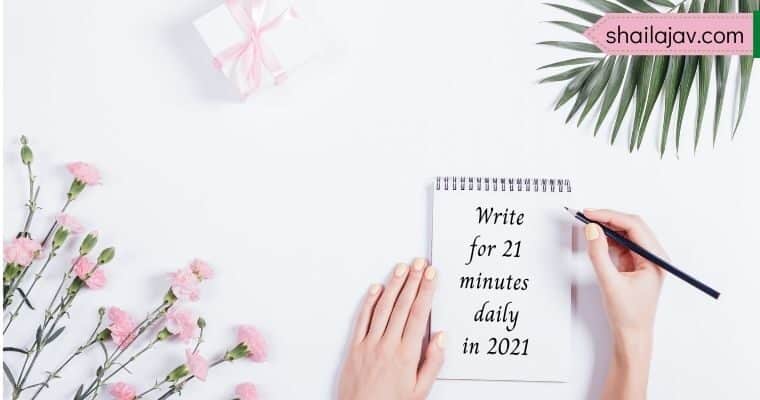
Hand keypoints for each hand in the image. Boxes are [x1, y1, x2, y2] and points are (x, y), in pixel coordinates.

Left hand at [338, 259, 443, 399]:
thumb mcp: (420, 391)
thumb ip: (432, 362)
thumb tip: (441, 337)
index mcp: (406, 354)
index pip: (419, 314)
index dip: (426, 291)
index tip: (432, 275)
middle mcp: (387, 344)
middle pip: (403, 305)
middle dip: (413, 281)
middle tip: (420, 263)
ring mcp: (370, 344)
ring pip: (383, 308)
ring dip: (393, 285)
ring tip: (401, 268)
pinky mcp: (355, 347)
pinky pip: (363, 319)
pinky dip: (369, 302)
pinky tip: (376, 288)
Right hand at [583, 209, 665, 399]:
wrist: (631, 335)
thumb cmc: (627, 315)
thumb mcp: (609, 283)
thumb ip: (599, 254)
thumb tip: (592, 230)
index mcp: (655, 260)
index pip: (634, 227)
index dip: (610, 216)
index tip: (589, 214)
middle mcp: (653, 256)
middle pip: (631, 226)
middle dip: (608, 218)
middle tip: (585, 216)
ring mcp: (644, 260)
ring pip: (626, 233)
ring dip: (607, 227)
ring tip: (587, 224)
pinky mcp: (634, 264)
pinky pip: (621, 243)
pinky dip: (607, 238)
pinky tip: (595, 238)